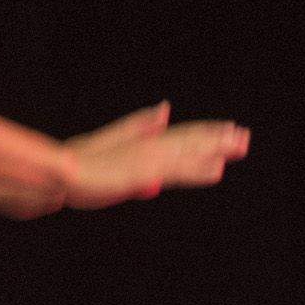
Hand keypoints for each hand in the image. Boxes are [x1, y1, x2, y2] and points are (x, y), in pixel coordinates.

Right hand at [57, 102, 249, 210]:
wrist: (60, 174)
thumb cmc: (80, 167)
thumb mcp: (112, 155)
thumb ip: (137, 145)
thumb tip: (160, 148)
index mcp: (141, 143)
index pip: (179, 135)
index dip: (203, 133)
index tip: (226, 131)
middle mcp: (147, 147)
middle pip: (188, 139)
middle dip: (217, 138)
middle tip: (244, 136)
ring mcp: (145, 159)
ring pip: (187, 152)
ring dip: (215, 148)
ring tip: (240, 146)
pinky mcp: (141, 173)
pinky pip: (176, 171)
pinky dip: (198, 169)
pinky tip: (217, 170)